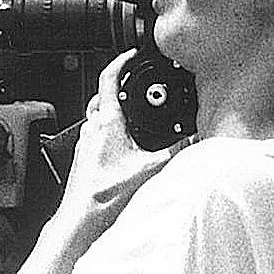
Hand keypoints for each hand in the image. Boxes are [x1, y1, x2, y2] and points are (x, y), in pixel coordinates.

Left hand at [67, 51, 179, 214]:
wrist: (82, 218)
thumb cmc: (105, 194)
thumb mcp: (150, 169)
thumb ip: (174, 152)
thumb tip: (191, 141)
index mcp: (107, 122)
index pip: (108, 78)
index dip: (121, 62)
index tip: (132, 55)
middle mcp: (91, 128)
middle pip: (102, 96)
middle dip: (118, 88)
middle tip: (134, 85)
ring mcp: (84, 143)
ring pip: (97, 115)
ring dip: (113, 110)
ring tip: (132, 115)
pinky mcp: (83, 158)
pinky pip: (95, 135)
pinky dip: (108, 132)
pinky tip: (121, 146)